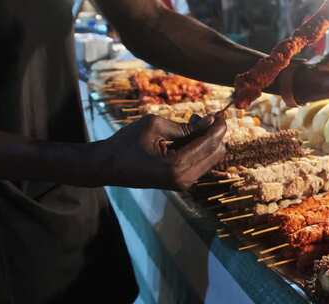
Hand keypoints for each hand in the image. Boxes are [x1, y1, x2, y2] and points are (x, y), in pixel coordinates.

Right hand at [99, 114, 226, 189]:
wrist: (107, 167)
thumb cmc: (127, 143)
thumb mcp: (155, 125)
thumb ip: (185, 125)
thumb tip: (210, 121)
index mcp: (177, 166)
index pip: (210, 144)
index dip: (219, 126)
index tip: (221, 112)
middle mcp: (184, 179)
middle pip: (216, 153)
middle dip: (215, 133)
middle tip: (202, 116)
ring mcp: (183, 183)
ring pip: (211, 158)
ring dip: (207, 140)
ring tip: (190, 123)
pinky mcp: (181, 182)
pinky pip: (200, 163)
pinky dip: (199, 148)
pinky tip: (186, 135)